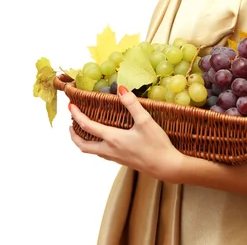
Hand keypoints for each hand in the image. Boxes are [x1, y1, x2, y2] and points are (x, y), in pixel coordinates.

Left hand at [69, 86, 183, 182]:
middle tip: (70, 123)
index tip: (71, 106)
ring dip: (83, 140)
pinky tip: (104, 138)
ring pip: (91, 151)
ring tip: (84, 129)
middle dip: (73, 134)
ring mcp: (115, 157)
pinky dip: (95, 144)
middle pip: (83, 145)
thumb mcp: (145, 121)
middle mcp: (110, 150)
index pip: (88, 127)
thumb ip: (132, 104)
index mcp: (113, 139)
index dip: (77, 115)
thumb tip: (120, 88)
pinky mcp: (122, 161)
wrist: (166, 167)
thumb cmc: (157, 144)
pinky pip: (101, 153)